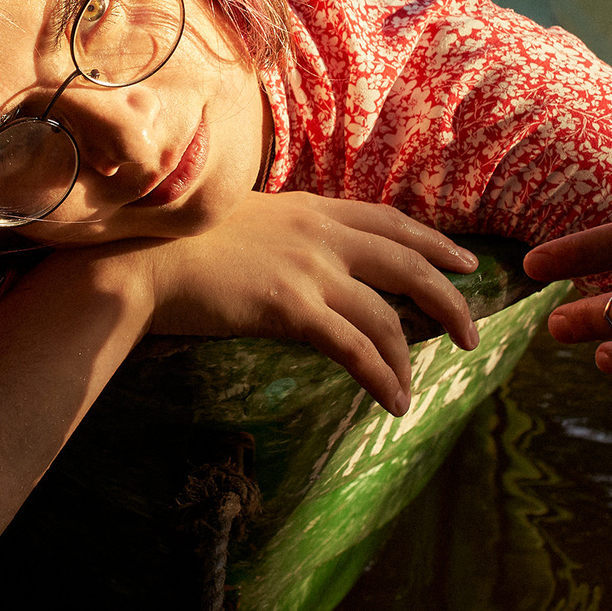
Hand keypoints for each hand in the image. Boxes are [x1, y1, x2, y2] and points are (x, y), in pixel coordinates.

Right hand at [91, 192, 479, 415]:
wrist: (140, 259)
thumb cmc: (178, 242)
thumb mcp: (245, 220)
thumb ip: (285, 233)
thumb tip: (303, 257)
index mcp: (312, 208)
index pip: (391, 222)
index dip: (434, 243)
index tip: (464, 262)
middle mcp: (321, 234)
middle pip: (408, 265)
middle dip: (448, 299)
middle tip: (471, 332)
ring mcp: (310, 270)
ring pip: (387, 316)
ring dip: (411, 357)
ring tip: (419, 387)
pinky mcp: (292, 308)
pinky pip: (356, 350)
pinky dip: (382, 378)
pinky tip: (395, 402)